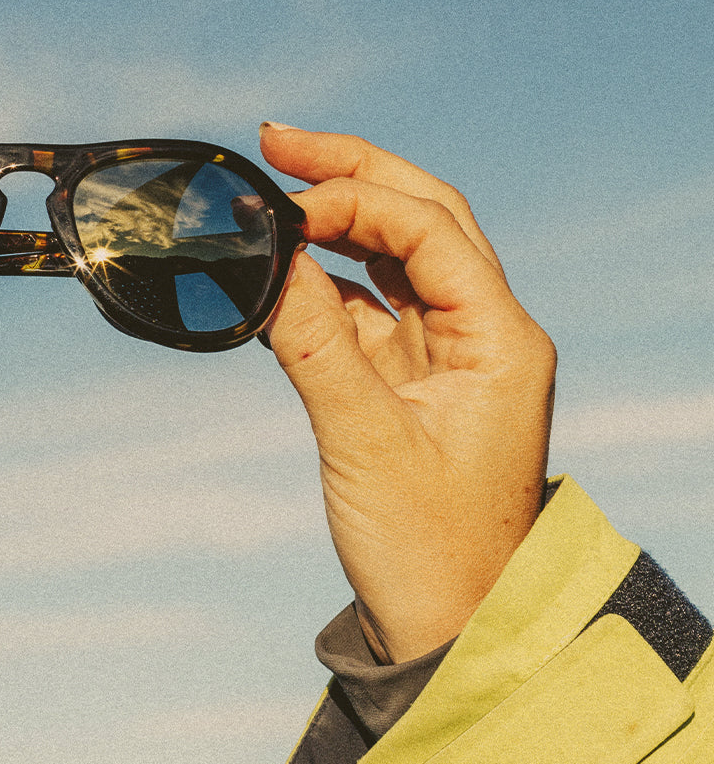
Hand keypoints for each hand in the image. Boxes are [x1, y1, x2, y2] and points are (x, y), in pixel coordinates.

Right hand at [259, 124, 555, 662]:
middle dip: (353, 171)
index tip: (277, 208)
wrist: (451, 623)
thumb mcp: (362, 438)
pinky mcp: (412, 376)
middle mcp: (483, 331)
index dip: (351, 202)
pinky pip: (368, 301)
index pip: (427, 230)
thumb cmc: (428, 548)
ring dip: (340, 211)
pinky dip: (324, 273)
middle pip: (424, 216)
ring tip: (276, 181)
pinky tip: (283, 257)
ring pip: (398, 251)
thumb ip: (312, 340)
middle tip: (277, 140)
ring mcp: (448, 350)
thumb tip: (262, 256)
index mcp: (501, 339)